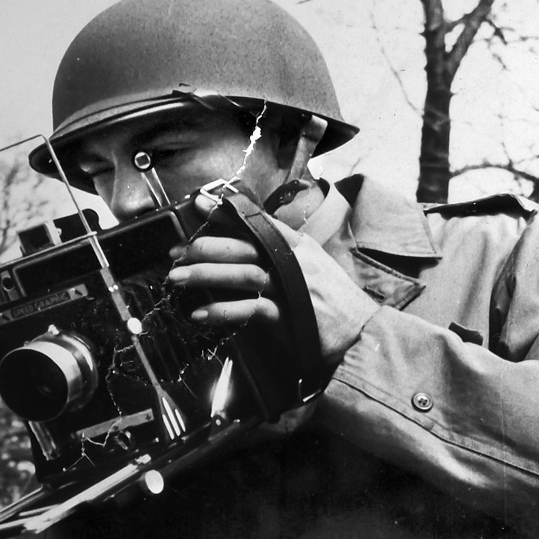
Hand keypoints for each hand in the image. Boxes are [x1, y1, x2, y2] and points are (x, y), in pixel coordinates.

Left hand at [168, 192, 377, 366]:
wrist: (362, 335)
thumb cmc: (334, 306)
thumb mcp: (311, 271)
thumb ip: (284, 258)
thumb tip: (251, 256)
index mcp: (297, 245)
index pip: (256, 222)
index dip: (225, 212)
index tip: (198, 204)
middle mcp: (293, 260)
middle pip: (242, 244)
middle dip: (204, 247)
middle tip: (176, 255)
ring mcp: (292, 286)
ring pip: (241, 272)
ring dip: (205, 275)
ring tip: (177, 280)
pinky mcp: (289, 314)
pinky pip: (250, 308)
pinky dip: (222, 311)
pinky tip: (201, 315)